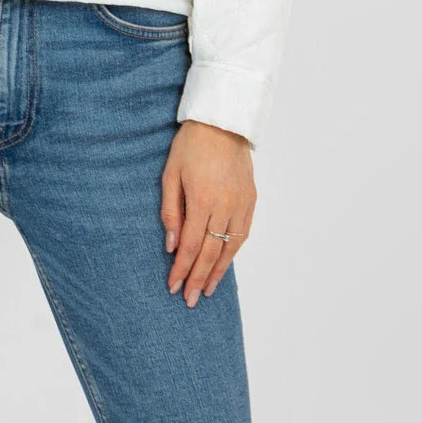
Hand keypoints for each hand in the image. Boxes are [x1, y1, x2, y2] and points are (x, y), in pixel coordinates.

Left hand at [161, 121, 254, 305]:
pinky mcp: (251, 200)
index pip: (189, 246)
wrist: (223, 123)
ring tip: (208, 290)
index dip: (181, 269)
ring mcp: (241, 204)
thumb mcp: (171, 175)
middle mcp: (225, 207)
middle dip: (198, 279)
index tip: (173, 287)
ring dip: (217, 272)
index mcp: (202, 201)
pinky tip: (224, 264)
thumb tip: (170, 245)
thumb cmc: (191, 146)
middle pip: (210, 253)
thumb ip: (170, 212)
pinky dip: (233, 252)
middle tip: (190, 300)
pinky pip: (243, 234)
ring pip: (230, 248)